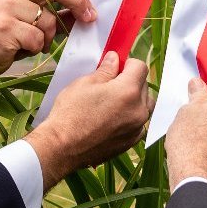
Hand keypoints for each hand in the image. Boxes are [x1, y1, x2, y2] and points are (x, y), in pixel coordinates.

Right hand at [0, 0, 94, 85]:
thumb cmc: (1, 40)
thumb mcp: (25, 20)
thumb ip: (51, 15)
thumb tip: (82, 13)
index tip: (91, 11)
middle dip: (72, 10)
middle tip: (85, 23)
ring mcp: (8, 8)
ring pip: (47, 23)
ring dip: (43, 40)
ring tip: (25, 44)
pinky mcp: (6, 27)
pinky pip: (37, 40)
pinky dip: (33, 49)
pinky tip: (17, 50)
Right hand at [26, 52, 153, 188]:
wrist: (62, 147)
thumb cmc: (70, 113)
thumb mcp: (85, 84)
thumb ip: (105, 70)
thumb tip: (115, 59)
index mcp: (129, 91)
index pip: (140, 67)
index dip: (127, 63)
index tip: (116, 66)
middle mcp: (139, 110)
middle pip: (144, 86)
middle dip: (130, 81)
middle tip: (109, 84)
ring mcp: (136, 128)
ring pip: (144, 106)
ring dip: (133, 100)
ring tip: (112, 102)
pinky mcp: (131, 142)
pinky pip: (138, 124)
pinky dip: (130, 117)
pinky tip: (112, 118)